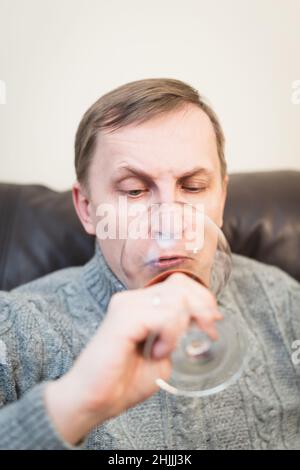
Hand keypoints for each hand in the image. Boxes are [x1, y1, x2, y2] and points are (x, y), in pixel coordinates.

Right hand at [45, 272, 221, 444]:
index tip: (214, 322)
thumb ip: (177, 337)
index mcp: (140, 304)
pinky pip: (163, 314)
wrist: (93, 400)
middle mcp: (132, 299)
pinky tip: (158, 351)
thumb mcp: (163, 356)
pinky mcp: (124, 317)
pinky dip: (169, 333)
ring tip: (167, 350)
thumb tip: (200, 326)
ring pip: (175, 298)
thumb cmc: (124, 381)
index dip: (202, 298)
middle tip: (208, 331)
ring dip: (182, 326)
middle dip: (202, 307)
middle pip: (180, 284)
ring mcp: (126, 305)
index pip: (179, 283)